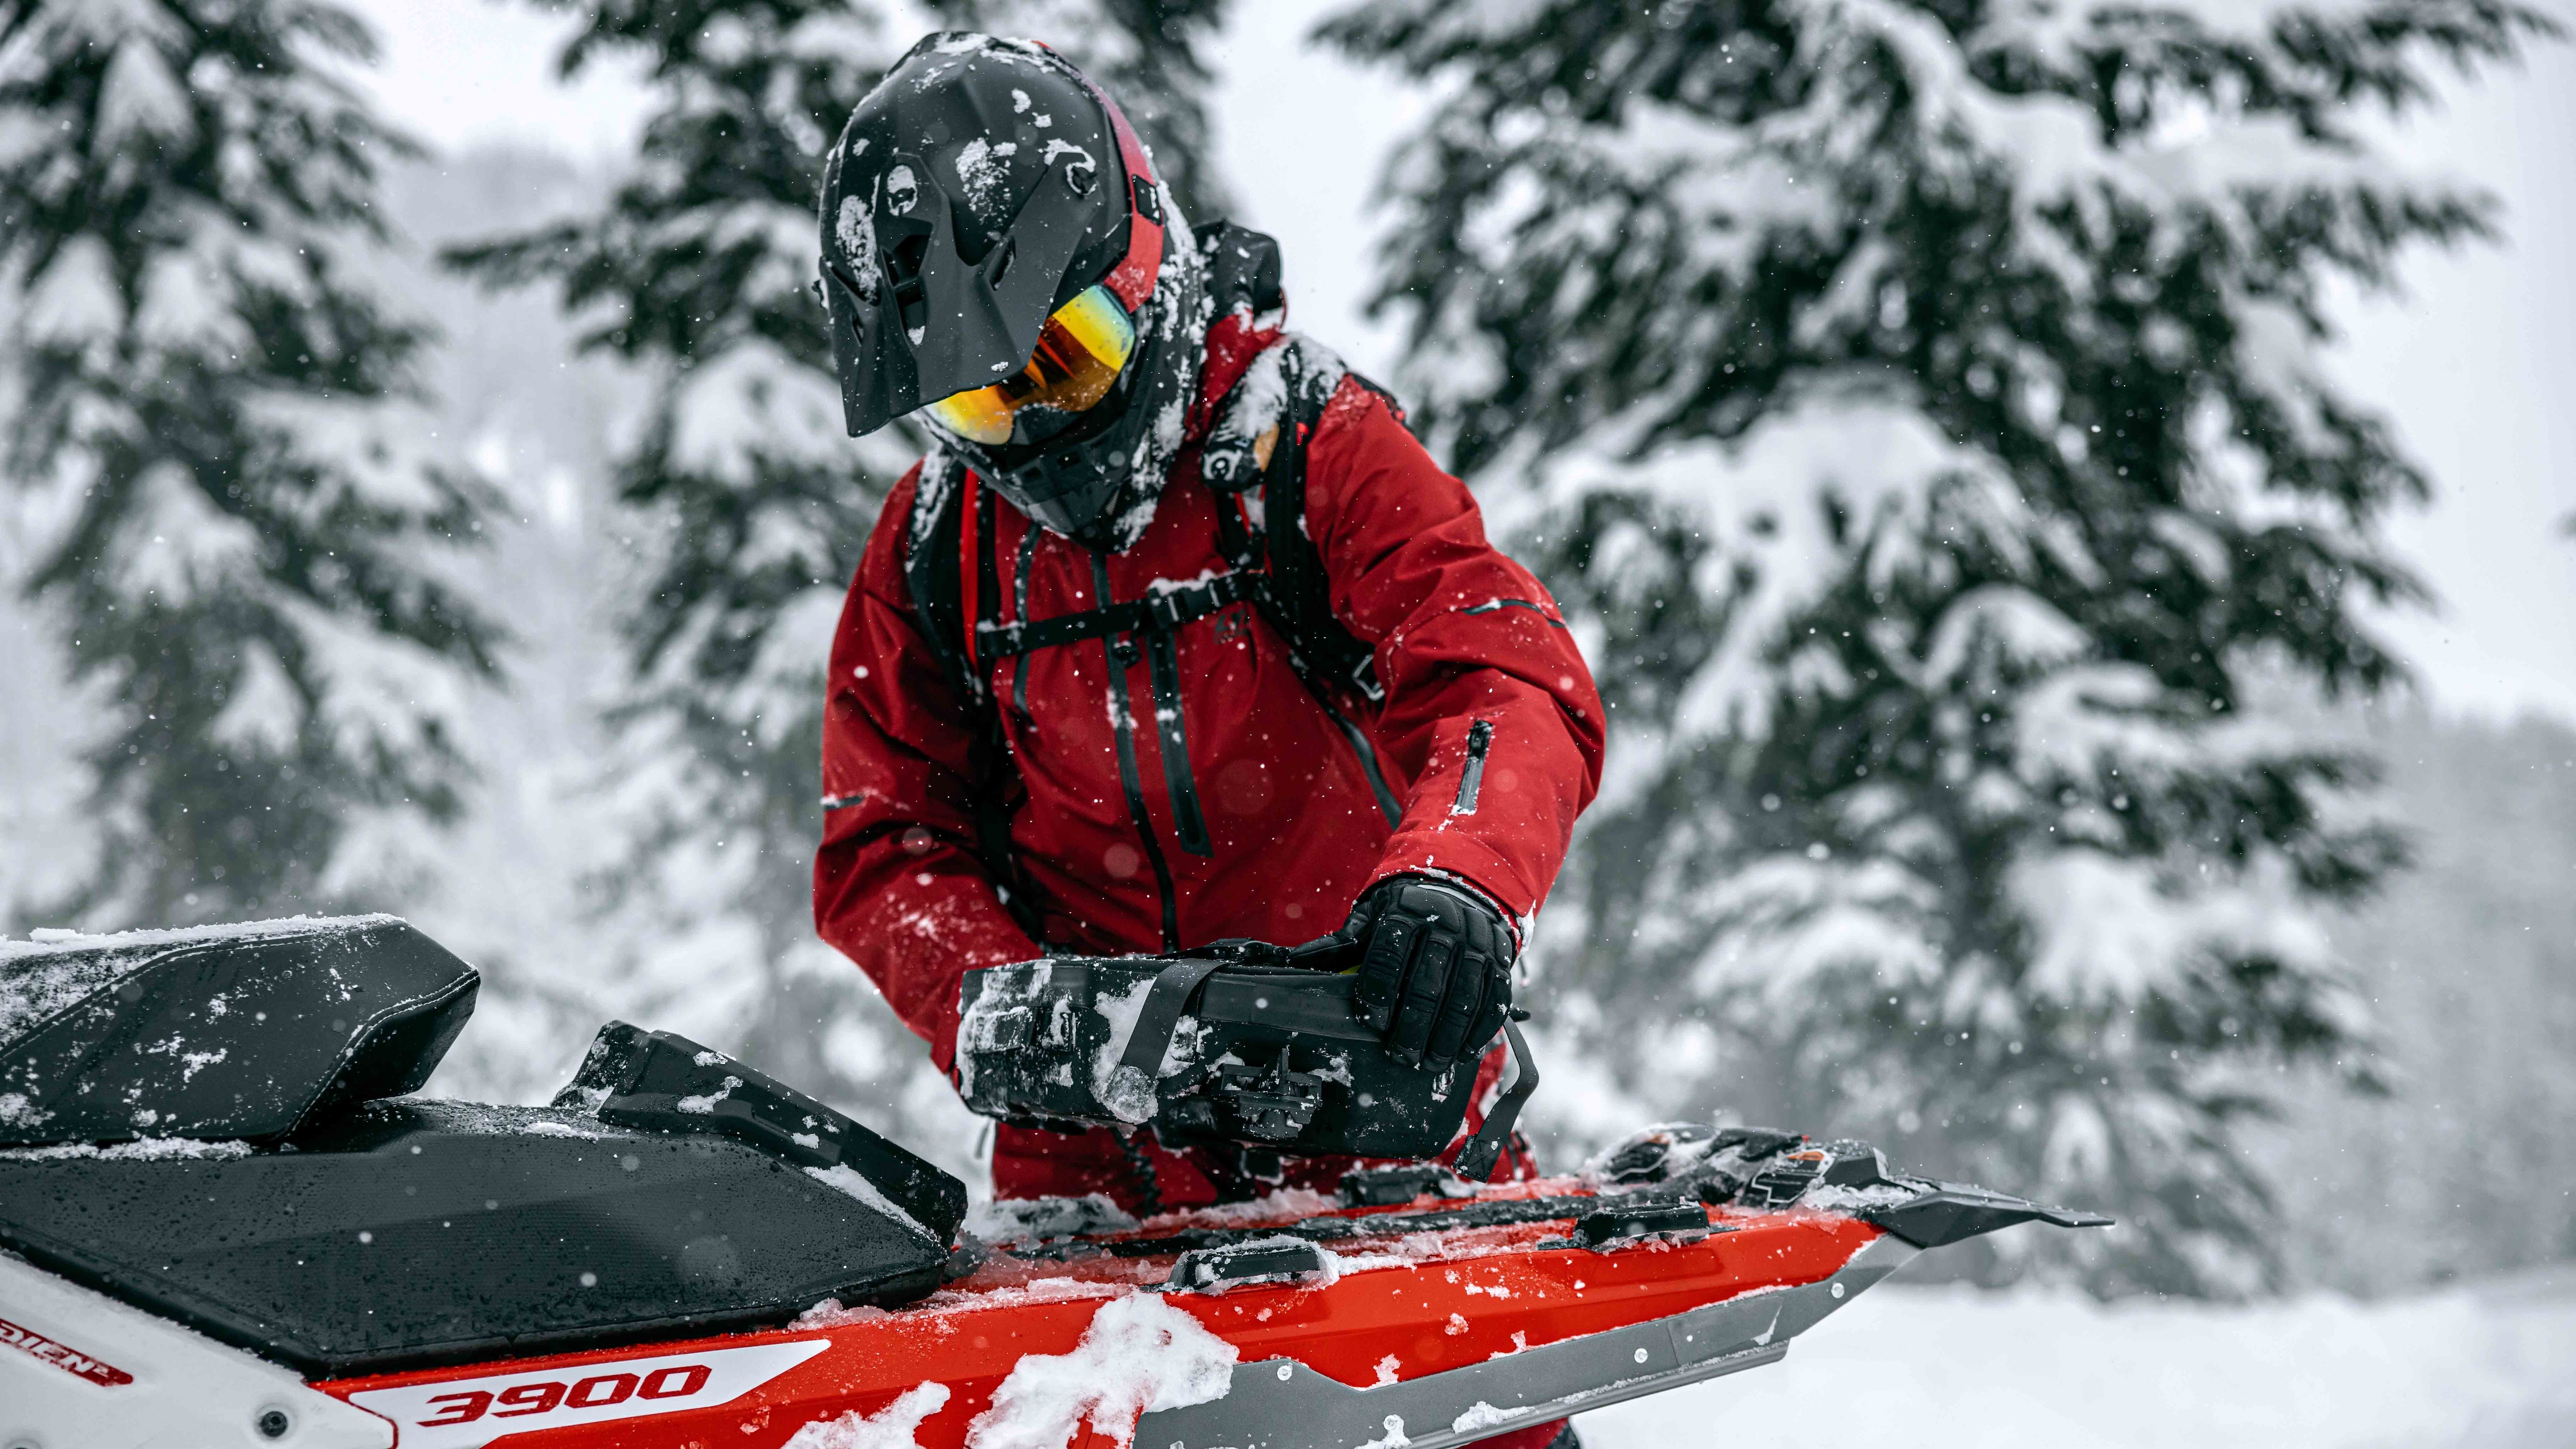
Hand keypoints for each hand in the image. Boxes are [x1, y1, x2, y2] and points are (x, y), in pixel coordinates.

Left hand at [1341, 875, 1515, 1068]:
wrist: (1462, 886)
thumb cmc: (1407, 910)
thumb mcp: (1373, 915)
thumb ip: (1342, 942)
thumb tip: (1297, 961)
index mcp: (1407, 911)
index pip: (1389, 955)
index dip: (1379, 992)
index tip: (1371, 1020)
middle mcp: (1447, 925)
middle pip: (1426, 984)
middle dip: (1411, 1026)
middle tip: (1399, 1055)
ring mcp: (1478, 944)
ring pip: (1463, 998)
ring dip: (1445, 1037)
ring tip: (1429, 1063)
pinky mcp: (1501, 961)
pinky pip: (1494, 1000)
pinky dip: (1479, 1031)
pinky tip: (1463, 1053)